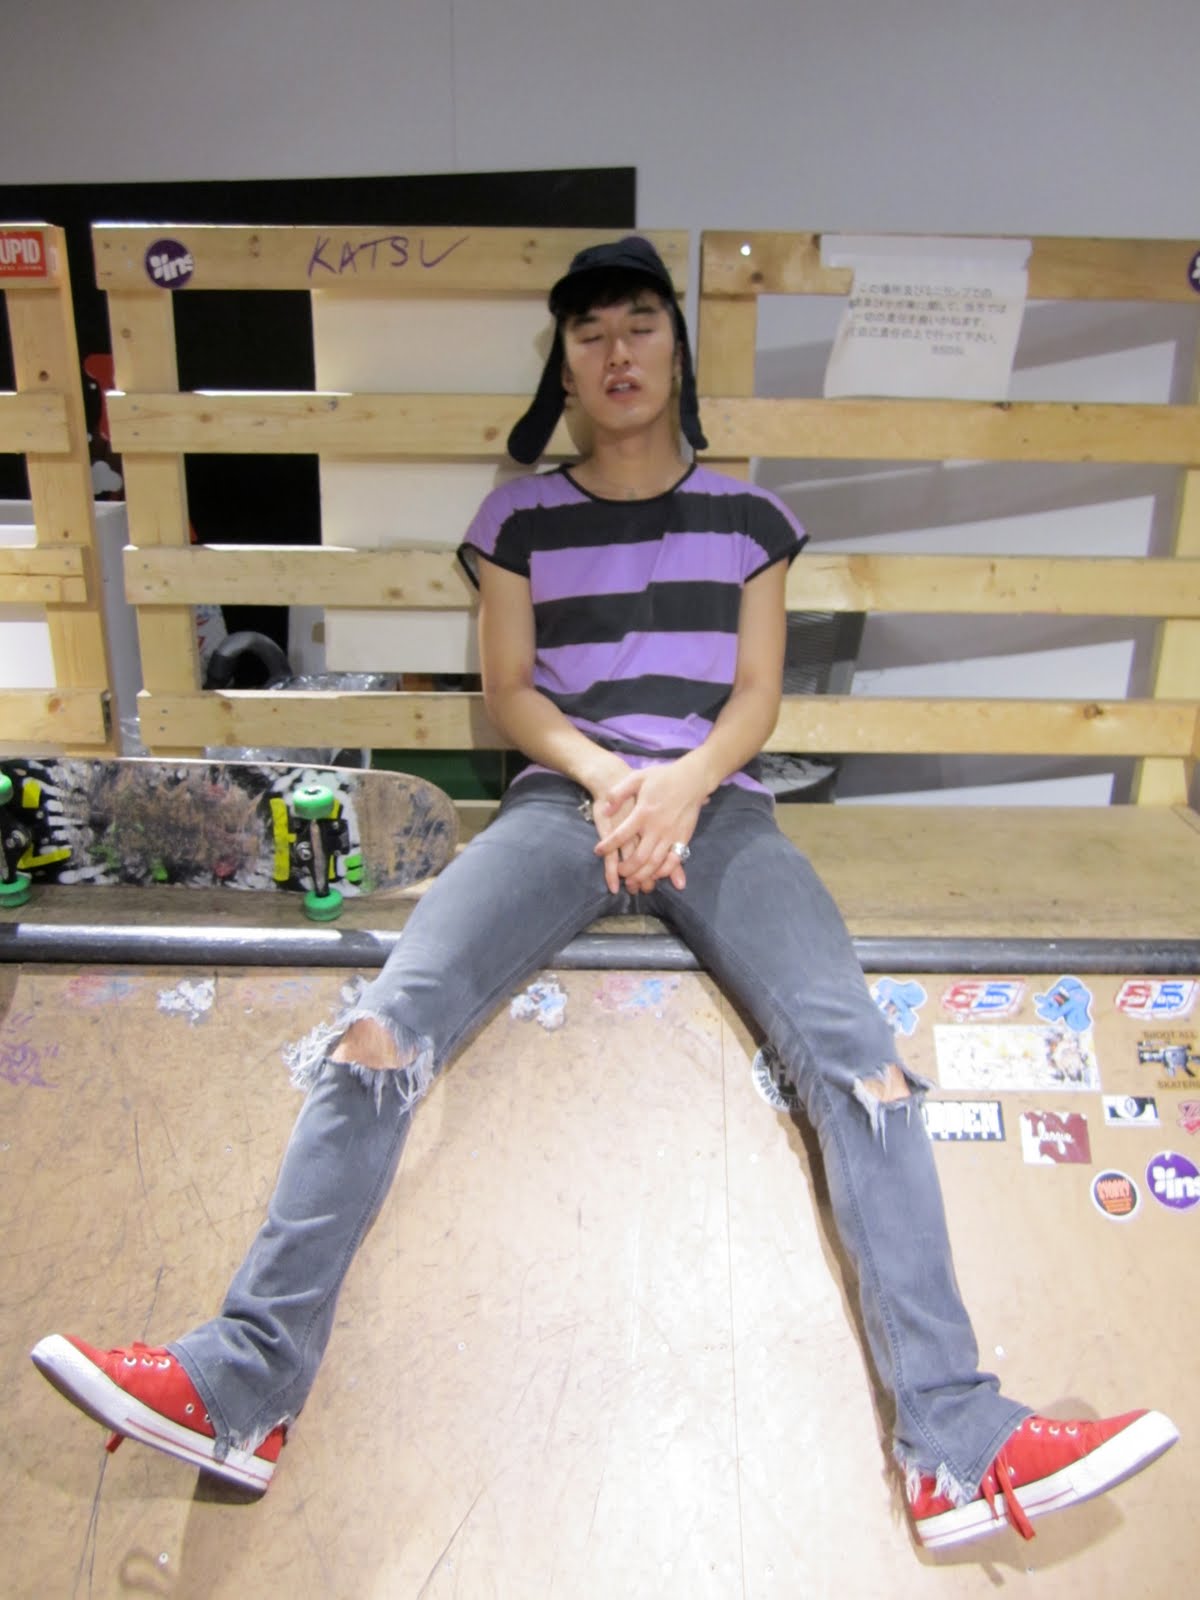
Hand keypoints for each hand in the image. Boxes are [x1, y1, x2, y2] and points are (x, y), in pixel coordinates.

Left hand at [593, 759, 708, 893]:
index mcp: (643, 813)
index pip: (620, 836)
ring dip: (642, 876)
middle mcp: (657, 828)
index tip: (597, 851)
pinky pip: (673, 861)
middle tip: (619, 873)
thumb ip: (618, 794)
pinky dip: (663, 872)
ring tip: (633, 881)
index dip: (607, 846)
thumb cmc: (663, 777)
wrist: (692, 779)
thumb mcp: (636, 778)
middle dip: (626, 870)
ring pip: (655, 864)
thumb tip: (605, 810)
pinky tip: (655, 875)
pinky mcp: (683, 838)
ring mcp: (671, 835)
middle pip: (638, 858)